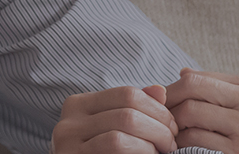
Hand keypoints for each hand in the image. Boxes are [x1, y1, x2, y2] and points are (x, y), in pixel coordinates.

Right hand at [51, 84, 179, 153]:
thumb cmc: (100, 153)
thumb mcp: (114, 126)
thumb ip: (133, 109)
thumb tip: (160, 90)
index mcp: (78, 105)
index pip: (127, 94)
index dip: (157, 108)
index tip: (172, 126)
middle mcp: (67, 122)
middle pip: (127, 114)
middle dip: (159, 128)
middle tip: (171, 143)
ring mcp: (66, 145)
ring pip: (120, 138)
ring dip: (151, 145)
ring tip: (162, 152)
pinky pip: (115, 152)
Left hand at [165, 69, 238, 153]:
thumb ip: (221, 86)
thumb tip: (182, 73)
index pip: (200, 76)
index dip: (174, 86)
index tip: (161, 97)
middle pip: (193, 87)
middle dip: (168, 99)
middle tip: (156, 111)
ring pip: (192, 112)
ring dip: (172, 122)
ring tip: (167, 129)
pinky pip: (197, 138)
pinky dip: (181, 140)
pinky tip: (178, 143)